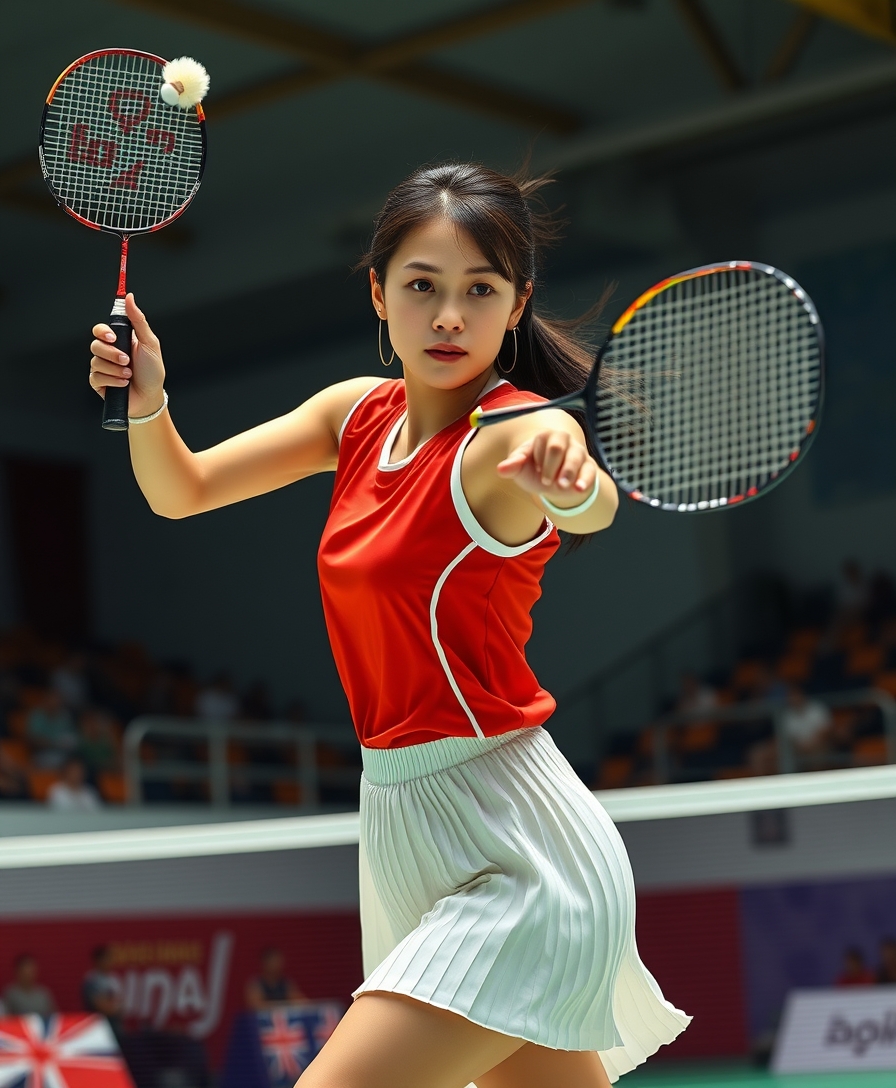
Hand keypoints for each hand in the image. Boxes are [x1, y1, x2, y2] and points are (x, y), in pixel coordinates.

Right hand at [89, 293, 165, 416]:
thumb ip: (138, 320)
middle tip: (127, 360)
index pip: (101, 330)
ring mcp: (102, 367)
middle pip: (95, 344)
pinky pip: (96, 376)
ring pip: (96, 361)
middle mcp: (109, 353)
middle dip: (112, 353)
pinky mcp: (99, 382)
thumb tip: (129, 298)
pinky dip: (112, 380)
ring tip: (129, 374)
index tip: (111, 337)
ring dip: (115, 369)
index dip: (102, 331)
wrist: (150, 397)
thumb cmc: (152, 372)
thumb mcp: (150, 343)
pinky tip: (123, 384)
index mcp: (120, 341)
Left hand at [497, 428, 596, 506]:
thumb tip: (501, 469)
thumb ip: (512, 466)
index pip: (542, 440)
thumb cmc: (535, 471)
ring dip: (568, 473)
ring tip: (561, 486)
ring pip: (576, 457)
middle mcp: (564, 440)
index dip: (538, 457)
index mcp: (545, 436)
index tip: (536, 470)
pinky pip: (590, 470)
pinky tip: (578, 489)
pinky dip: (584, 480)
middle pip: (558, 447)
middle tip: (546, 482)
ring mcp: (578, 452)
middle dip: (551, 465)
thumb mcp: (522, 470)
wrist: (555, 486)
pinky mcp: (589, 467)